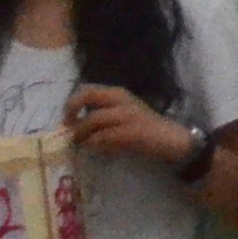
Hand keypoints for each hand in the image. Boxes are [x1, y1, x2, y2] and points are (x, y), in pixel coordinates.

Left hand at [65, 83, 190, 163]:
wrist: (171, 139)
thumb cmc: (144, 129)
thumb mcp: (122, 117)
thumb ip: (102, 118)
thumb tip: (76, 128)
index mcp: (118, 94)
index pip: (88, 89)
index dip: (72, 102)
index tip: (66, 119)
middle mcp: (121, 99)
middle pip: (89, 95)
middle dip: (73, 109)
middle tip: (67, 128)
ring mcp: (127, 114)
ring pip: (94, 118)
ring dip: (81, 132)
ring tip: (77, 143)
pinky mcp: (132, 131)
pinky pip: (105, 135)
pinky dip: (94, 143)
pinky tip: (92, 149)